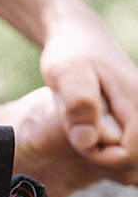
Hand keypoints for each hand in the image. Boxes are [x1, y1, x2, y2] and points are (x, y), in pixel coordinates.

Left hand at [40, 12, 137, 179]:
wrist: (78, 36)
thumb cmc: (69, 53)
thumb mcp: (66, 73)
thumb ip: (78, 104)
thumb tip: (88, 140)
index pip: (131, 153)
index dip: (101, 156)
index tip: (77, 138)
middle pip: (137, 160)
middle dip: (106, 160)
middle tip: (79, 136)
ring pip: (136, 159)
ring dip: (110, 159)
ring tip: (84, 136)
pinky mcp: (136, 116)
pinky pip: (132, 149)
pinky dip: (114, 154)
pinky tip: (93, 139)